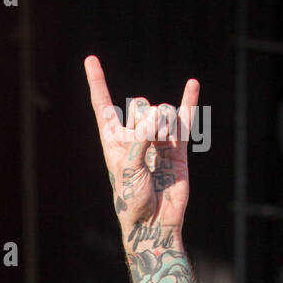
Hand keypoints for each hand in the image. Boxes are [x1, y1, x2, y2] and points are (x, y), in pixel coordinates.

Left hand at [84, 54, 197, 248]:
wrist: (154, 223)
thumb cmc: (132, 202)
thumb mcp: (128, 170)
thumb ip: (140, 140)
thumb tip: (157, 118)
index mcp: (113, 142)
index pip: (103, 106)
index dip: (97, 83)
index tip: (91, 60)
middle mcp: (134, 137)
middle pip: (139, 104)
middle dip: (145, 117)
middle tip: (149, 142)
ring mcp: (156, 140)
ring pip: (161, 111)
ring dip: (163, 123)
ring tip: (164, 145)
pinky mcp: (177, 148)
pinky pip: (183, 119)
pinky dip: (188, 102)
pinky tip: (192, 84)